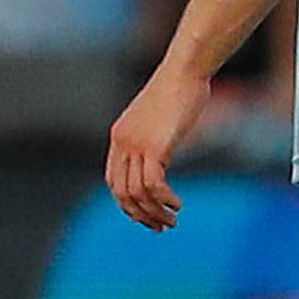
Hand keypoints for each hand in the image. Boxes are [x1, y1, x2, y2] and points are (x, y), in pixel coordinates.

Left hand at [104, 63, 208, 229]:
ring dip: (155, 212)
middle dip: (140, 214)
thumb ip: (153, 138)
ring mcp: (137, 144)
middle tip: (161, 227)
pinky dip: (164, 199)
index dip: (127, 203)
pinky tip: (177, 203)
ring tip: (172, 220)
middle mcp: (123, 142)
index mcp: (119, 137)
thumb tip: (161, 154)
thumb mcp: (158, 118)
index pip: (114, 181)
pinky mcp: (155, 146)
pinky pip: (153, 184)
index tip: (146, 215)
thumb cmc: (178, 90)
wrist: (184, 71)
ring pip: (138, 192)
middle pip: (122, 192)